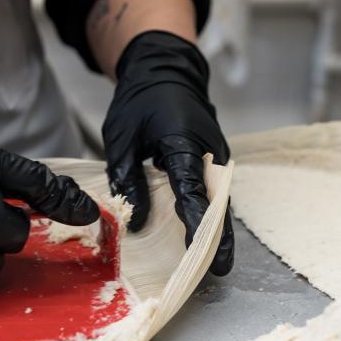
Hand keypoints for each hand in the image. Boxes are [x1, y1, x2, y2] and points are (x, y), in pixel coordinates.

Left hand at [103, 31, 233, 275]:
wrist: (165, 71)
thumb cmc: (140, 100)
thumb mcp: (121, 137)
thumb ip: (128, 178)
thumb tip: (137, 223)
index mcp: (184, 142)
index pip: (192, 189)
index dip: (196, 223)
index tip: (200, 252)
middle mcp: (208, 152)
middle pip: (216, 200)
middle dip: (218, 236)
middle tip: (218, 269)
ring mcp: (215, 157)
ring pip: (219, 200)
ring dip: (217, 230)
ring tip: (215, 264)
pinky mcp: (213, 162)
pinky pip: (214, 193)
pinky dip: (210, 216)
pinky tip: (204, 240)